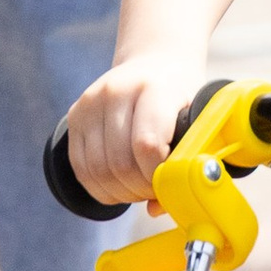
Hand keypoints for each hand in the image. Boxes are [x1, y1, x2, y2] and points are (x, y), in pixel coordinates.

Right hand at [65, 53, 207, 206]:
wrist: (155, 60)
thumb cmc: (181, 95)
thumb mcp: (195, 119)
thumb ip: (184, 160)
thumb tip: (156, 209)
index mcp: (153, 88)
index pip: (147, 146)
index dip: (157, 176)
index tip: (169, 181)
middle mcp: (116, 91)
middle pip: (119, 163)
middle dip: (139, 189)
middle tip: (154, 190)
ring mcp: (90, 102)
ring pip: (96, 170)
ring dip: (119, 192)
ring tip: (138, 188)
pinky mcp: (74, 115)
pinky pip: (80, 167)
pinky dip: (99, 187)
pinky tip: (119, 186)